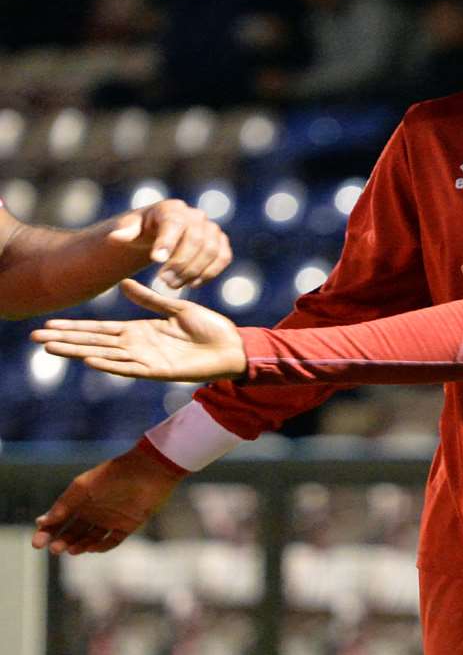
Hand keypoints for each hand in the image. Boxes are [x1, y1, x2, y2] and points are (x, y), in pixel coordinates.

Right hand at [32, 279, 246, 380]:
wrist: (233, 346)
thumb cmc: (208, 328)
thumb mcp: (176, 308)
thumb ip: (149, 299)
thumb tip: (123, 283)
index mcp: (140, 330)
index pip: (99, 329)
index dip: (75, 327)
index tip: (49, 324)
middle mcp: (137, 346)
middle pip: (94, 342)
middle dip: (65, 339)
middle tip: (35, 337)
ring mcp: (146, 359)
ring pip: (104, 354)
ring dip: (78, 351)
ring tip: (52, 347)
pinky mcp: (159, 370)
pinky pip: (128, 367)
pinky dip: (109, 363)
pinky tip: (89, 358)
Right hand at [33, 445, 182, 554]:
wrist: (147, 471)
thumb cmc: (111, 476)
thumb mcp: (82, 488)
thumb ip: (63, 504)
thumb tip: (42, 522)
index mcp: (79, 501)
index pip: (58, 521)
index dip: (47, 533)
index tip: (37, 543)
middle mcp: (93, 512)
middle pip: (72, 533)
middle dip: (62, 542)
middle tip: (55, 549)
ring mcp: (110, 519)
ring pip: (90, 539)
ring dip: (79, 546)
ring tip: (72, 550)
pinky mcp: (127, 525)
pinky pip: (112, 540)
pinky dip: (101, 546)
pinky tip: (91, 548)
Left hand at [107, 198, 231, 288]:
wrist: (158, 232)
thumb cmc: (140, 231)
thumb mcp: (127, 230)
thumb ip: (123, 233)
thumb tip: (116, 237)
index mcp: (171, 209)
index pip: (174, 224)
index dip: (167, 242)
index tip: (156, 262)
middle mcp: (195, 216)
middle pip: (196, 239)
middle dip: (181, 264)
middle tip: (164, 283)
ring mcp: (211, 228)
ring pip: (212, 250)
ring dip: (195, 271)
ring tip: (174, 286)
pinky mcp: (221, 242)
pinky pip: (223, 257)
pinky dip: (210, 272)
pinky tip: (192, 284)